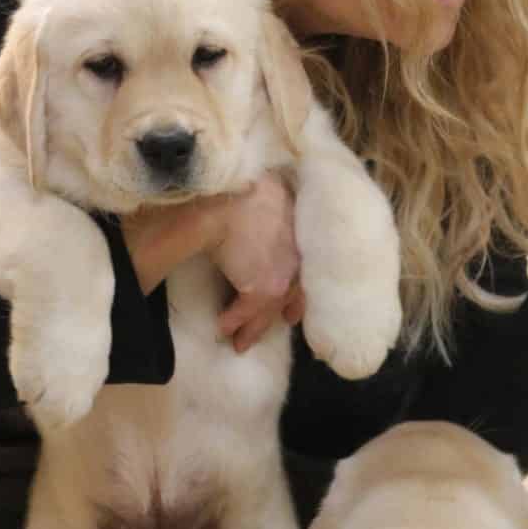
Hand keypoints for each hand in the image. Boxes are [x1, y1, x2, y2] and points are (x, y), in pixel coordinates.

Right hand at [208, 172, 304, 352]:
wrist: (225, 202)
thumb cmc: (240, 186)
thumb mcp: (267, 190)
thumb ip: (273, 203)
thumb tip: (258, 204)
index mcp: (301, 228)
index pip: (305, 264)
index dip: (300, 285)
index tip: (296, 301)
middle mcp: (299, 257)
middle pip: (292, 291)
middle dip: (284, 311)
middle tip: (283, 323)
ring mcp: (284, 276)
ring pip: (269, 309)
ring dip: (251, 327)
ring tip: (240, 342)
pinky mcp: (263, 290)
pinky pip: (245, 313)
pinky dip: (232, 322)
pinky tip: (222, 328)